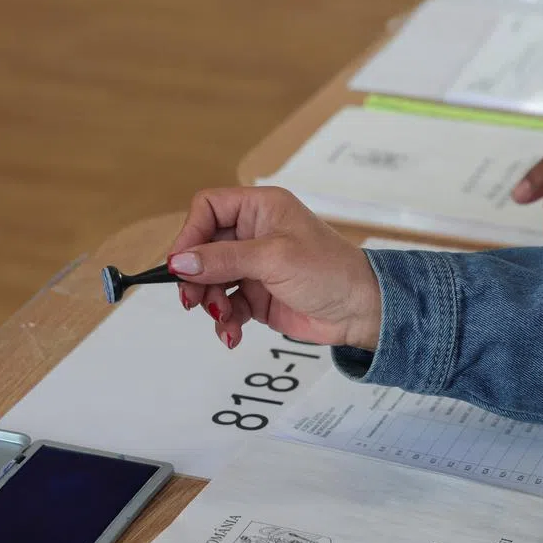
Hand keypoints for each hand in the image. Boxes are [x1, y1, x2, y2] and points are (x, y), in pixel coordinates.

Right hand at [167, 187, 381, 350]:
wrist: (360, 312)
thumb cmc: (331, 271)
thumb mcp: (273, 259)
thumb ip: (224, 259)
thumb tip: (181, 262)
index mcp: (260, 208)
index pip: (208, 208)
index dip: (190, 234)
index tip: (181, 264)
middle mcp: (254, 233)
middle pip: (203, 248)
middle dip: (196, 276)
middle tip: (191, 300)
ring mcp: (254, 266)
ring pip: (211, 280)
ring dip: (210, 302)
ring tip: (223, 318)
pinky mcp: (257, 295)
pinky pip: (226, 306)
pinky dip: (225, 321)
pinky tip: (232, 334)